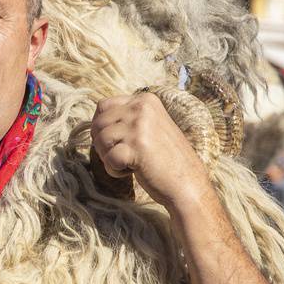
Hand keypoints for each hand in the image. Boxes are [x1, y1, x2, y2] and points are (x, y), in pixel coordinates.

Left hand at [91, 93, 206, 208]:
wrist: (188, 183)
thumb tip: (95, 121)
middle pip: (98, 123)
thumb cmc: (166, 158)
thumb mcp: (150, 126)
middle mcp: (141, 108)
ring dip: (108, 158)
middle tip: (120, 156)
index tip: (112, 141)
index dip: (100, 126)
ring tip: (128, 164)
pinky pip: (109, 158)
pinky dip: (115, 170)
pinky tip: (132, 171)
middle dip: (102, 144)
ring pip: (100, 140)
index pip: (104, 106)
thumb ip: (127, 119)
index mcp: (145, 100)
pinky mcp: (137, 147)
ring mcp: (139, 126)